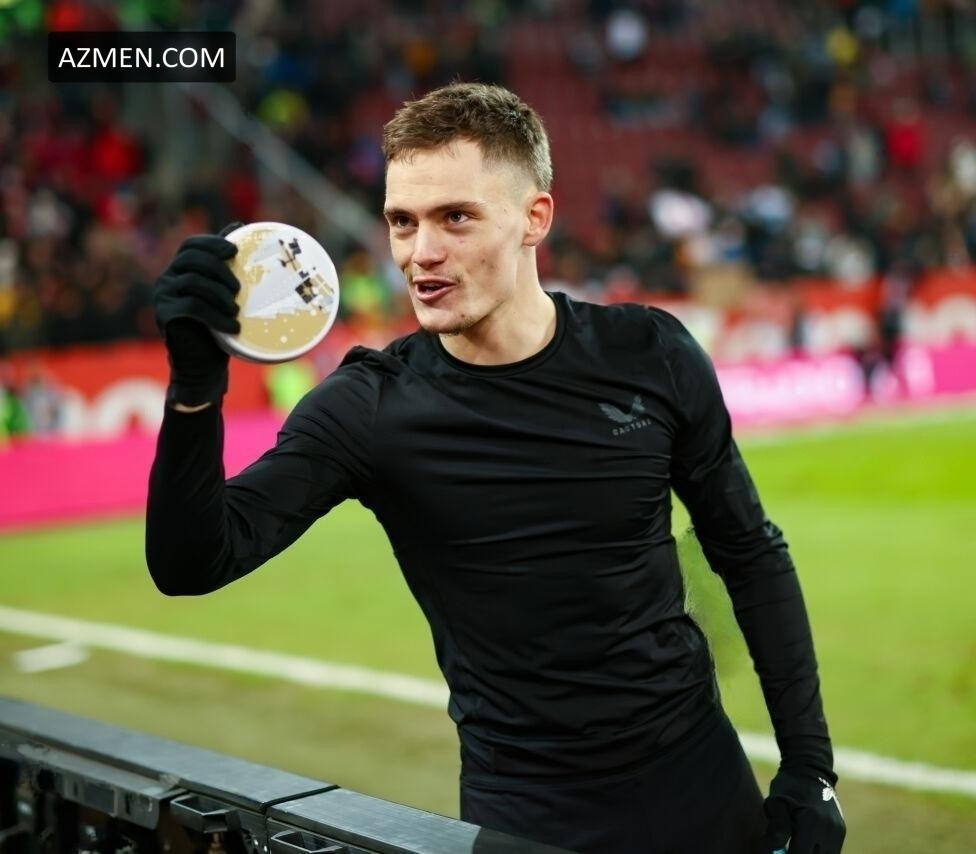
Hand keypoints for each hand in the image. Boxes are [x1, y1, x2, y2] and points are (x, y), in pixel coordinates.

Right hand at [154, 226, 241, 406]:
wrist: (203, 363)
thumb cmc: (218, 326)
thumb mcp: (225, 292)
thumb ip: (226, 263)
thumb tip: (237, 224)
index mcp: (180, 269)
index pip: (191, 245)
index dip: (212, 243)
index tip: (234, 251)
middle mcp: (167, 279)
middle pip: (192, 260)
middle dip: (220, 270)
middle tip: (240, 289)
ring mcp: (162, 296)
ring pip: (194, 282)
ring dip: (221, 295)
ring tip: (237, 310)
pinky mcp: (164, 315)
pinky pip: (192, 306)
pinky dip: (216, 315)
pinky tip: (233, 326)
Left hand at [764, 767, 845, 852]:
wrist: (809, 768)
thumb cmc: (788, 786)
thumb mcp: (776, 802)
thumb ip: (776, 828)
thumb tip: (771, 850)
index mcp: (811, 821)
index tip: (778, 853)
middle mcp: (828, 828)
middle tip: (787, 850)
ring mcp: (838, 830)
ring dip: (811, 853)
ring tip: (796, 845)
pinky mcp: (841, 830)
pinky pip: (831, 850)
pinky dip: (819, 850)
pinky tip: (806, 844)